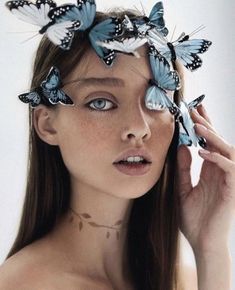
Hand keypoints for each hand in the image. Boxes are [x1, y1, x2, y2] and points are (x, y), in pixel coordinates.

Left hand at [177, 104, 234, 252]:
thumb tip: (181, 147)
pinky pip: (229, 169)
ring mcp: (227, 180)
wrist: (202, 242)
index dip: (202, 128)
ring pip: (227, 151)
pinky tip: (203, 153)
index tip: (194, 112)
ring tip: (198, 127)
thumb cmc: (194, 218)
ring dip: (213, 138)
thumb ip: (183, 169)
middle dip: (207, 125)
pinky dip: (218, 159)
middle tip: (195, 110)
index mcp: (209, 171)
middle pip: (217, 143)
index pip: (207, 144)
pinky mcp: (232, 189)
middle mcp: (220, 172)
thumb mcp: (182, 189)